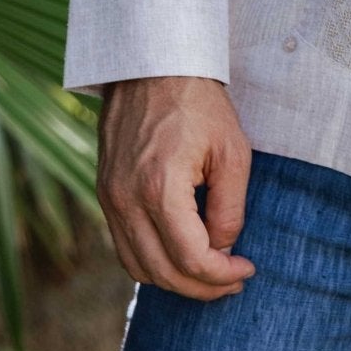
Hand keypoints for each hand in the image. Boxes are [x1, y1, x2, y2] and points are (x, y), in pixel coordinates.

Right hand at [96, 75, 256, 300]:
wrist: (153, 63)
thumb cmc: (199, 102)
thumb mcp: (232, 150)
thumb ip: (230, 208)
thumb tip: (222, 248)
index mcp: (160, 189)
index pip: (190, 259)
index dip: (221, 276)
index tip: (246, 270)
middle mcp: (126, 200)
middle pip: (162, 273)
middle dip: (201, 287)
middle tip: (232, 281)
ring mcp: (109, 197)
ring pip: (137, 267)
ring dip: (173, 280)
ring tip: (208, 272)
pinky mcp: (104, 191)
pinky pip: (123, 245)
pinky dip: (150, 260)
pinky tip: (179, 253)